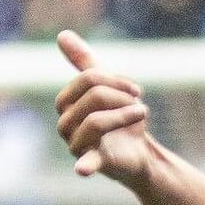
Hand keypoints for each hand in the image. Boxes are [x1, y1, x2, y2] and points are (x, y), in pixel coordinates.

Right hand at [54, 31, 154, 181]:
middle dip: (122, 96)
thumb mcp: (106, 86)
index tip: (136, 89)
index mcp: (66, 104)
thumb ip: (84, 62)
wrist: (137, 151)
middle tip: (138, 104)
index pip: (89, 79)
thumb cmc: (117, 116)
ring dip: (126, 115)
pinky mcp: (94, 162)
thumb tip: (62, 34)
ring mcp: (77, 145)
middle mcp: (65, 124)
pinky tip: (83, 169)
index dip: (116, 80)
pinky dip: (84, 165)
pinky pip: (85, 162)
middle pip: (94, 97)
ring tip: (142, 114)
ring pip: (95, 122)